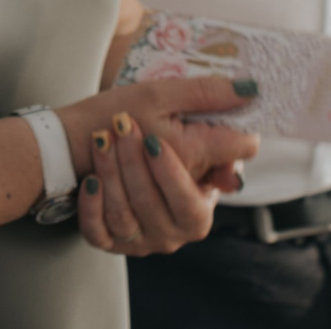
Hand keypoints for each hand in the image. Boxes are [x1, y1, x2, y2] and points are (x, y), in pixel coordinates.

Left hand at [64, 78, 258, 255]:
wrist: (81, 140)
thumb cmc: (134, 120)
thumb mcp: (169, 102)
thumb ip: (208, 101)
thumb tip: (250, 90)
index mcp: (198, 202)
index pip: (200, 196)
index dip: (179, 171)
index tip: (156, 141)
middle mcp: (174, 229)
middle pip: (159, 205)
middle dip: (138, 164)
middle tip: (123, 126)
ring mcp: (141, 238)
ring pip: (126, 215)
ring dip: (112, 173)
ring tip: (102, 139)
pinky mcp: (107, 240)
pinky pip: (99, 232)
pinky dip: (92, 206)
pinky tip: (91, 180)